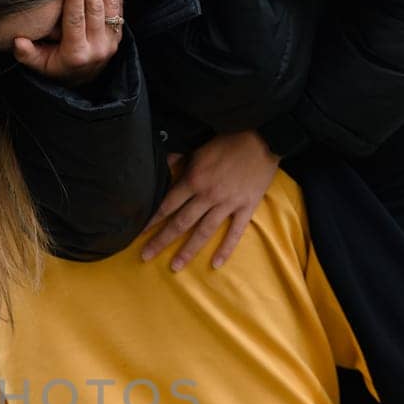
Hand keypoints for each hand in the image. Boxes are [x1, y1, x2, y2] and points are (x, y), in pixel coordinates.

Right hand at [13, 0, 123, 86]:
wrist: (83, 80)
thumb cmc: (56, 67)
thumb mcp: (39, 66)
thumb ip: (28, 55)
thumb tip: (18, 41)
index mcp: (76, 54)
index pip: (76, 20)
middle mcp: (98, 48)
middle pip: (96, 8)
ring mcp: (111, 40)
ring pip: (112, 4)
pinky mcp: (119, 33)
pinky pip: (119, 4)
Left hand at [140, 129, 281, 270]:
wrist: (264, 137)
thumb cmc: (229, 140)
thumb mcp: (199, 147)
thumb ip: (179, 160)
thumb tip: (161, 164)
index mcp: (194, 179)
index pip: (167, 205)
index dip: (152, 220)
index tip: (139, 234)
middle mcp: (208, 195)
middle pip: (180, 223)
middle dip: (161, 240)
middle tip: (145, 256)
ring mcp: (228, 204)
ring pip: (204, 232)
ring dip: (188, 251)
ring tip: (175, 266)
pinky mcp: (246, 207)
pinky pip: (235, 232)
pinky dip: (226, 249)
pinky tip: (216, 264)